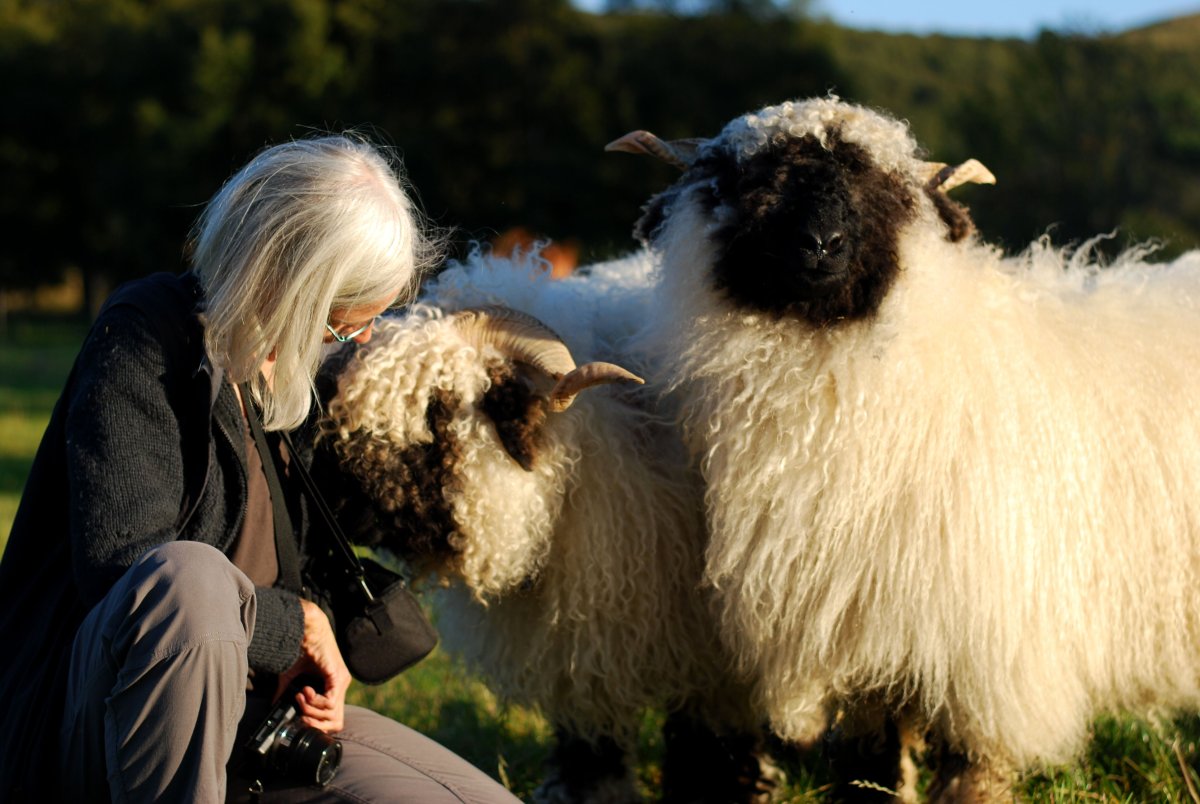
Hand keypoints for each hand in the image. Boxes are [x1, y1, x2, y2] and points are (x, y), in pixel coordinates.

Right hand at [276, 598, 351, 732]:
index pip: (334, 719)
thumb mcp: (292, 676)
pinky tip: (305, 690)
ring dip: (311, 710)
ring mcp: (342, 682)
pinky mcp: (338, 677)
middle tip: (300, 714)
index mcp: (332, 687)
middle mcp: (340, 687)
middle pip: (337, 722)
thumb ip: (285, 692)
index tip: (300, 719)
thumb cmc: (299, 650)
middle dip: (315, 722)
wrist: (304, 630)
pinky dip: (314, 701)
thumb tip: (273, 707)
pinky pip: (330, 702)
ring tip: (300, 696)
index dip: (318, 725)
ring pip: (332, 714)